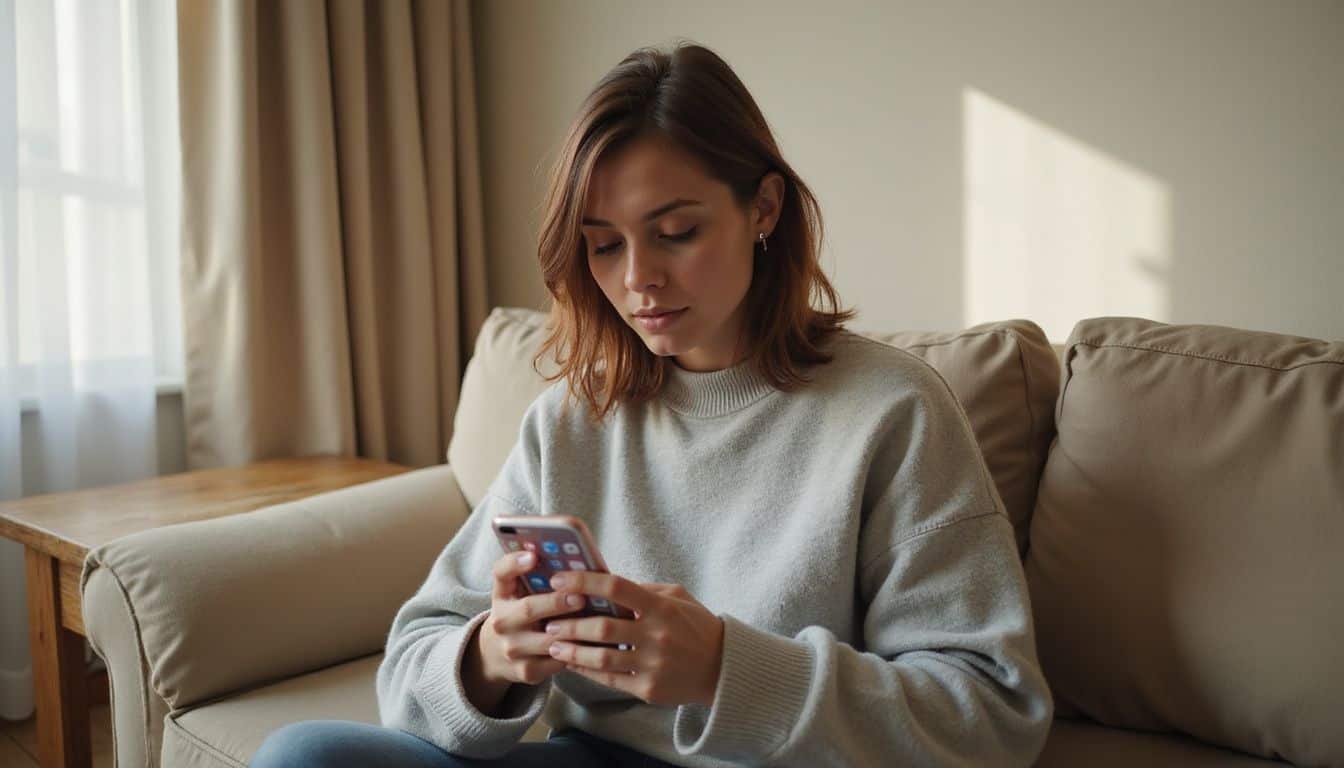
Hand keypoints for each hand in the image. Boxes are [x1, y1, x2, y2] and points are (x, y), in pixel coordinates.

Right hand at [475, 550, 590, 685]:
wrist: (495, 656)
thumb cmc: (517, 614)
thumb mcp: (516, 593)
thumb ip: (533, 575)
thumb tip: (566, 553)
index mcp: (501, 594)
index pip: (502, 573)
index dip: (516, 563)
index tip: (534, 555)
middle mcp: (501, 621)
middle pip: (529, 608)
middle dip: (557, 602)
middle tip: (581, 596)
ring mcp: (512, 649)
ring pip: (549, 639)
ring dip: (573, 630)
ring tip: (596, 620)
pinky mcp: (526, 671)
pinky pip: (558, 661)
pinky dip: (577, 652)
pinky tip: (594, 644)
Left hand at [542, 572, 724, 706]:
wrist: (723, 668)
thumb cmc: (698, 626)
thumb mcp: (678, 597)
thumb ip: (645, 589)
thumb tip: (607, 582)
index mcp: (661, 607)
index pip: (615, 587)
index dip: (583, 582)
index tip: (559, 580)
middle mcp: (655, 635)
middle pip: (602, 626)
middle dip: (569, 623)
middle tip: (547, 620)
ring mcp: (652, 664)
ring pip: (600, 657)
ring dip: (571, 651)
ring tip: (552, 645)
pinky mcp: (648, 689)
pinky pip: (609, 679)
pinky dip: (587, 671)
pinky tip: (572, 664)